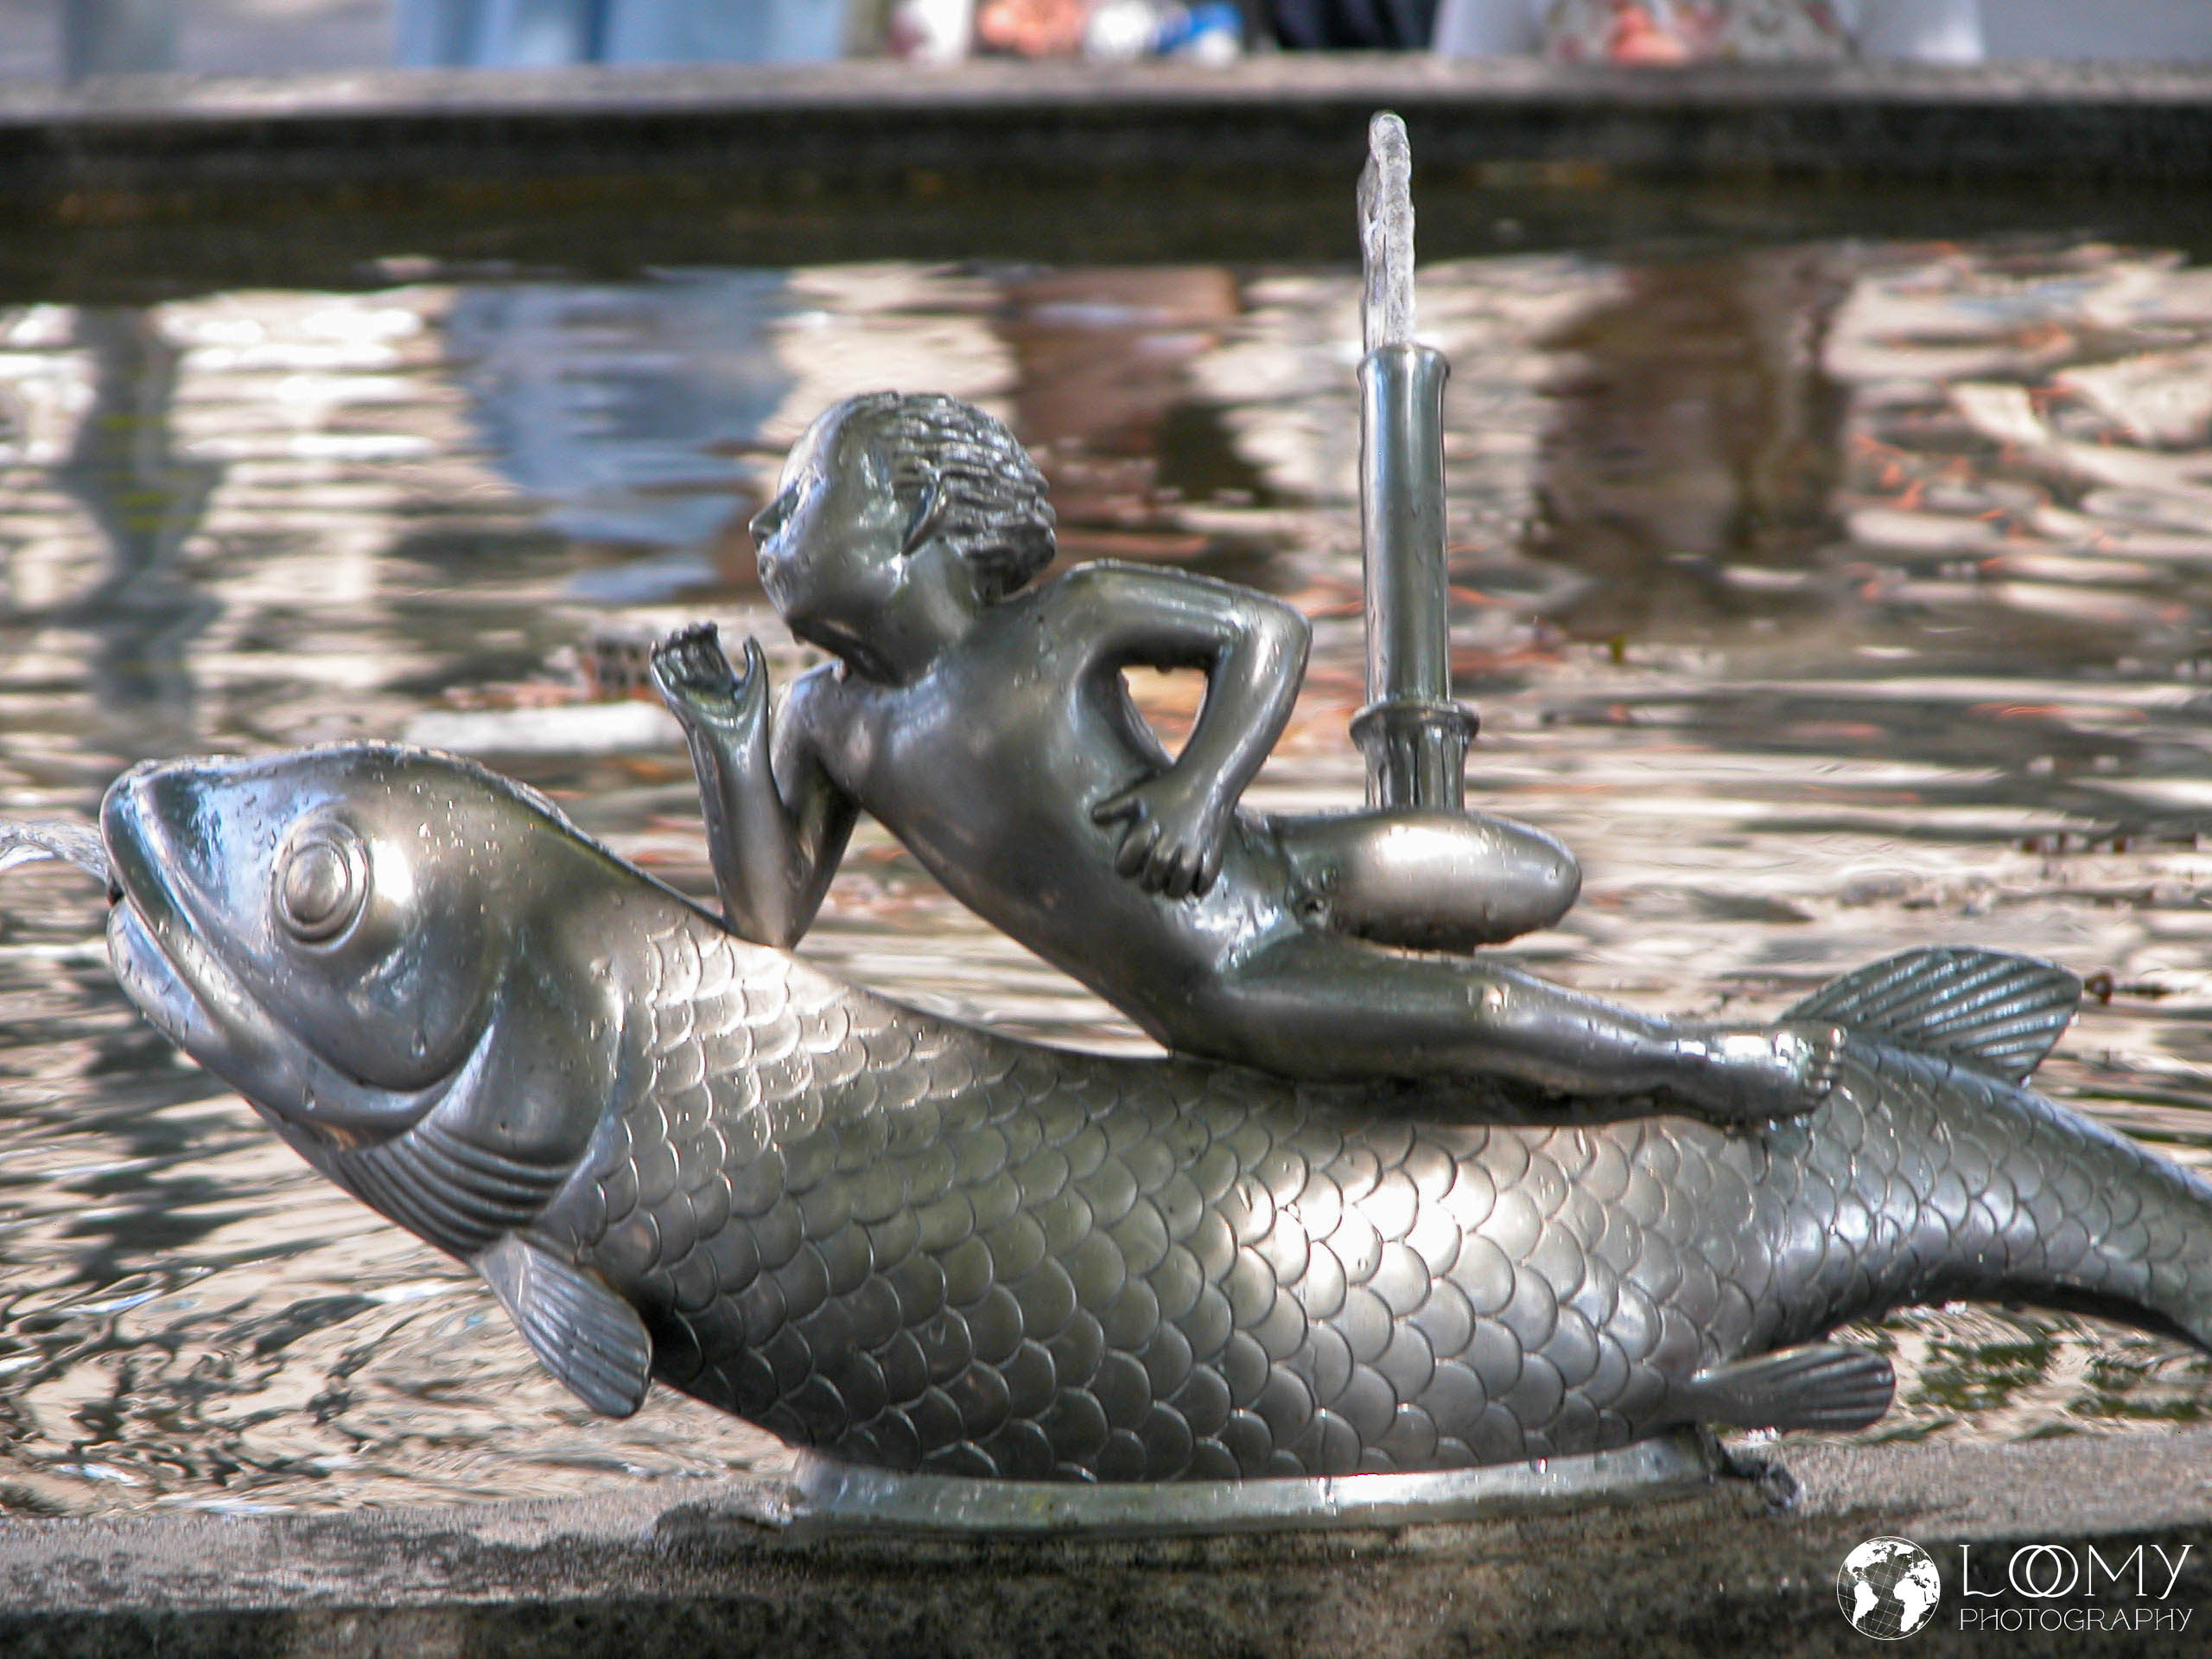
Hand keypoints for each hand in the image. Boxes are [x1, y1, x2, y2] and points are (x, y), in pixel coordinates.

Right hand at [651, 623, 766, 739]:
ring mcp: (690, 689)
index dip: (708, 636)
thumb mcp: (757, 679)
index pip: (711, 650)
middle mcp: (706, 683)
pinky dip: (655, 661)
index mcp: (724, 678)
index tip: (711, 625)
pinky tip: (657, 646)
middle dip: (690, 638)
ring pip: (677, 661)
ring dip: (673, 646)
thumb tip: (748, 635)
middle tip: (691, 628)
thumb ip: (755, 655)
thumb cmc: (752, 714)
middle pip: (693, 652)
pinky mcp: (676, 697)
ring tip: (676, 633)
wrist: (736, 739)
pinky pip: (662, 676)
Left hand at [1090, 772, 1231, 900]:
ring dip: (1173, 888)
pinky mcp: (1212, 849)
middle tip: (1149, 882)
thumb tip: (1093, 816)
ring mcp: (1193, 846)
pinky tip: (1194, 886)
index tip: (1126, 869)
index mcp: (1150, 827)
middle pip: (1154, 873)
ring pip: (1179, 880)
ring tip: (1169, 887)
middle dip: (1149, 881)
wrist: (1207, 780)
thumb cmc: (1168, 789)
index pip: (1129, 857)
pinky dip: (1200, 886)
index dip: (1124, 867)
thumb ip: (1115, 807)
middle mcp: (1170, 839)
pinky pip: (1206, 877)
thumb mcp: (1139, 795)